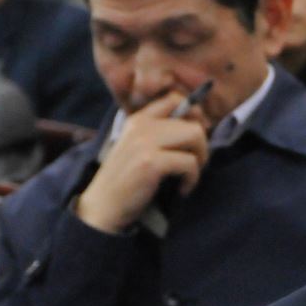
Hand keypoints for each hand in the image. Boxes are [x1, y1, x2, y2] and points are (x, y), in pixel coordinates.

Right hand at [75, 91, 208, 233]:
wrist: (104, 206)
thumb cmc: (127, 180)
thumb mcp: (139, 148)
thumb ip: (161, 133)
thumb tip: (201, 125)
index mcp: (139, 119)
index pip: (176, 99)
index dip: (194, 116)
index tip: (193, 139)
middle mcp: (142, 125)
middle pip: (193, 124)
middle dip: (201, 147)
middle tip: (194, 165)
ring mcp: (145, 142)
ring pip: (195, 137)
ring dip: (200, 160)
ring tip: (189, 176)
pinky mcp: (151, 162)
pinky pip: (190, 162)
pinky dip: (192, 178)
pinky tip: (182, 188)